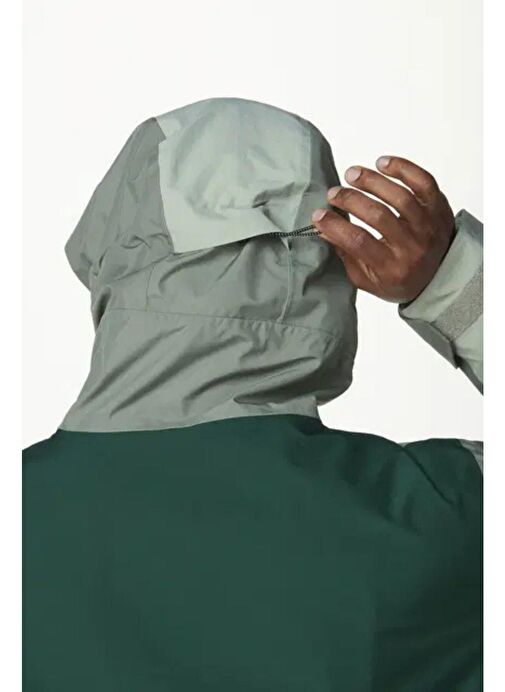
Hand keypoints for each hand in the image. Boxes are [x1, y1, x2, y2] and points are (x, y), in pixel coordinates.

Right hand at [311, 156, 455, 302]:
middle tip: (333, 194)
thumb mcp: (368, 279)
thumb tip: (324, 230)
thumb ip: (346, 256)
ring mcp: (428, 226)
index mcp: (392, 268)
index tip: (318, 216)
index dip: (335, 226)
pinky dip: (403, 169)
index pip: (359, 242)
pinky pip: (423, 182)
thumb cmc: (400, 278)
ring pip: (400, 196)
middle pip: (379, 216)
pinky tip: (382, 164)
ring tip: (352, 174)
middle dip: (350, 200)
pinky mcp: (438, 208)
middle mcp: (413, 247)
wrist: (441, 277)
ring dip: (372, 181)